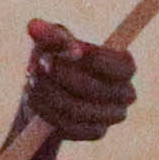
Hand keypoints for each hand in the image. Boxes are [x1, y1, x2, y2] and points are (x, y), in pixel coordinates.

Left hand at [22, 20, 138, 141]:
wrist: (49, 95)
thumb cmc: (57, 60)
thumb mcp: (53, 43)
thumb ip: (48, 34)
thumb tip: (34, 26)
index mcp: (124, 67)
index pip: (120, 66)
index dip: (96, 59)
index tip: (69, 49)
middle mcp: (126, 93)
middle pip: (96, 89)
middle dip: (63, 76)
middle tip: (41, 64)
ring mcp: (113, 116)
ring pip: (78, 109)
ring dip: (49, 94)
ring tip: (32, 81)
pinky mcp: (96, 132)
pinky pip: (71, 126)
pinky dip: (48, 112)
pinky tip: (35, 100)